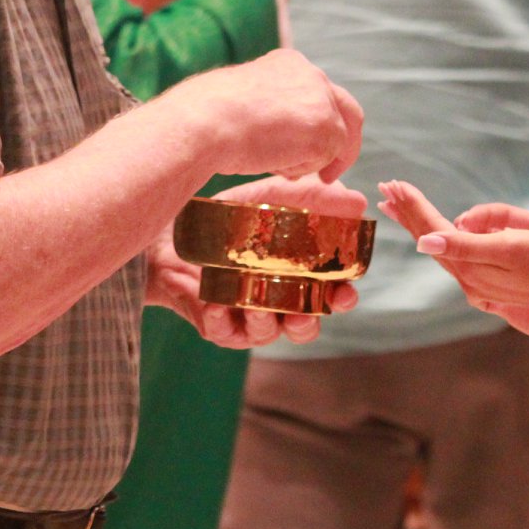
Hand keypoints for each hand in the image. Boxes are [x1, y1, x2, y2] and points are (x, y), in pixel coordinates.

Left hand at [145, 176, 362, 347]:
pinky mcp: (216, 325)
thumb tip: (357, 200)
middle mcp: (276, 301)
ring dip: (266, 322)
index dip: (342, 298)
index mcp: (297, 276)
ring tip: (258, 306)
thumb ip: (311, 197)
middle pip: (304, 326)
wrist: (171, 230)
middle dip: (307, 321)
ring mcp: (247, 317)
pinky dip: (223, 319)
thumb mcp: (269, 196)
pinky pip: (225, 331)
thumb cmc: (227, 216)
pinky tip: (218, 304)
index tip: (344, 293)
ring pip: (267, 333)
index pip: (330, 295)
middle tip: (302, 312)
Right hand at [167, 49, 362, 182]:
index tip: (307, 147)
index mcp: (290, 64)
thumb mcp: (243, 100)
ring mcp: (323, 101)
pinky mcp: (327, 128)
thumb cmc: (208, 116)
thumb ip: (270, 109)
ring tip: (272, 164)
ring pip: (333, 141)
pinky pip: (324, 161)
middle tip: (329, 175)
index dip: (318, 123)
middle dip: (343, 145)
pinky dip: (301, 169)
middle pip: (347, 110)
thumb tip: (278, 134)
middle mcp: (312, 75)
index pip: (319, 93)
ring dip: (309, 161)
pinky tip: (272, 161)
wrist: (205, 120)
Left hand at [378, 181, 528, 346]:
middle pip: (431, 238)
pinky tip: (437, 232)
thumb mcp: (512, 249)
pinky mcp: (492, 285)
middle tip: (387, 188)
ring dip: (420, 223)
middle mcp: (470, 278)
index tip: (395, 183)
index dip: (414, 206)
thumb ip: (467, 245)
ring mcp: (480, 283)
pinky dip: (441, 237)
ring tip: (402, 205)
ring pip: (441, 246)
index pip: (433, 230)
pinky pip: (457, 256)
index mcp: (472, 267)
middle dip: (409, 212)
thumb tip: (424, 240)